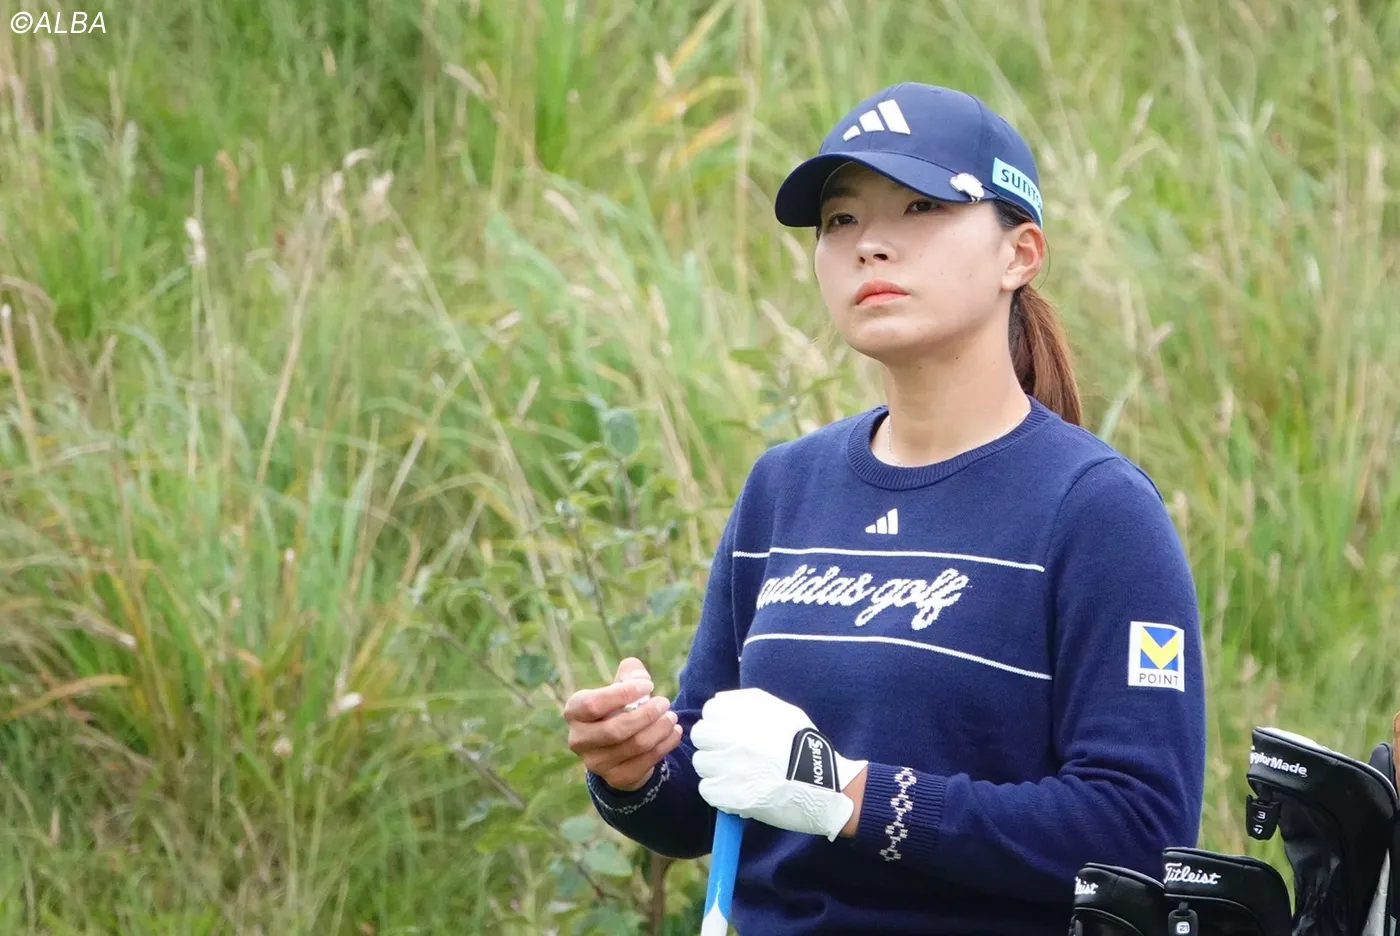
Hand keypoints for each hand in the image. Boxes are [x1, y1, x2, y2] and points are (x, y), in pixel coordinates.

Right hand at [564, 658, 682, 791]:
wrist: (617, 747)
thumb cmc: (618, 707)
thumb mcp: (620, 686)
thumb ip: (630, 674)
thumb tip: (639, 677)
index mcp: (574, 712)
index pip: (593, 704)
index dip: (623, 693)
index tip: (649, 685)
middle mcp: (579, 740)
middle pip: (615, 729)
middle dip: (646, 714)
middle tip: (665, 703)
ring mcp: (596, 763)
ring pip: (634, 746)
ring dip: (659, 729)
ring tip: (672, 717)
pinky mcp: (616, 778)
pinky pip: (646, 761)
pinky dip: (665, 745)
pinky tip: (675, 732)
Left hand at [691, 687, 867, 841]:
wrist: (823, 786)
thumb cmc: (802, 746)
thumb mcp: (782, 711)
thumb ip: (748, 701)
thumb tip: (717, 699)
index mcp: (747, 716)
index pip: (710, 711)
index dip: (719, 723)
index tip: (729, 733)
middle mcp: (735, 738)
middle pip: (700, 735)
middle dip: (712, 744)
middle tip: (729, 754)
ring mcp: (732, 768)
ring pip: (701, 763)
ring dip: (715, 768)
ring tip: (736, 773)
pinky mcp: (732, 796)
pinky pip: (707, 789)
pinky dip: (718, 792)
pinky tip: (736, 790)